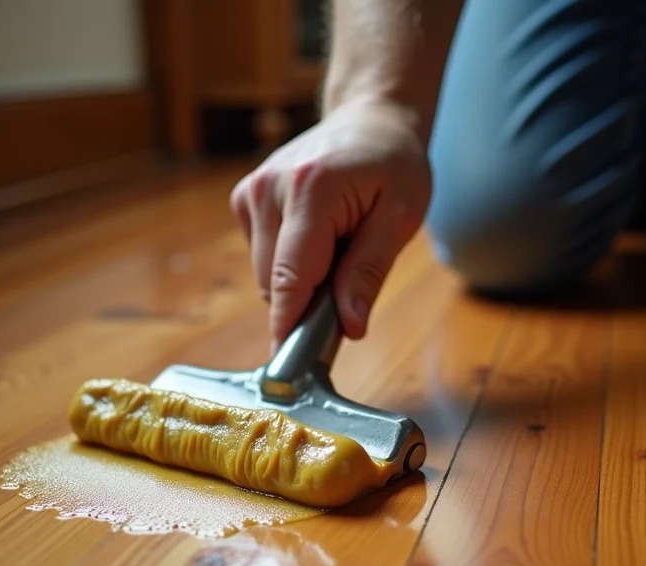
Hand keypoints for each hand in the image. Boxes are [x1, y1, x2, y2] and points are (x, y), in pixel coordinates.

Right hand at [230, 101, 430, 351]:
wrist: (368, 119)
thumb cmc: (393, 165)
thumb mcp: (400, 217)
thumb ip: (369, 271)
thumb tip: (349, 325)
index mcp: (314, 189)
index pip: (291, 274)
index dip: (289, 325)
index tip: (286, 366)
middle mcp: (271, 187)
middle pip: (276, 282)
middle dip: (308, 299)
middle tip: (349, 280)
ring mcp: (252, 191)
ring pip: (266, 275)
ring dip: (299, 278)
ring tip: (337, 245)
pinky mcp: (244, 197)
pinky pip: (262, 257)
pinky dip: (288, 261)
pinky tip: (316, 234)